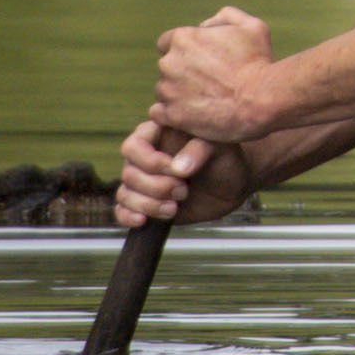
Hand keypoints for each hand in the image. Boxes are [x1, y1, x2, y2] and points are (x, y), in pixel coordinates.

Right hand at [114, 110, 255, 230]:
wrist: (232, 183)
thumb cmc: (225, 157)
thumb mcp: (219, 146)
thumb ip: (199, 149)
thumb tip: (178, 168)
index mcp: (156, 134)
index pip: (134, 147)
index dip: (151, 163)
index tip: (179, 172)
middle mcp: (144, 157)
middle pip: (128, 174)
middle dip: (156, 187)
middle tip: (183, 190)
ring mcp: (142, 181)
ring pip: (125, 194)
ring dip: (148, 204)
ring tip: (174, 208)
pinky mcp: (144, 203)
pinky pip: (122, 210)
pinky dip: (128, 216)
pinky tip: (144, 220)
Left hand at [154, 6, 277, 146]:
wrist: (262, 100)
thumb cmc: (258, 62)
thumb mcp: (252, 26)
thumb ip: (226, 17)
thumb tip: (207, 25)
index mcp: (182, 38)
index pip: (166, 42)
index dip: (184, 51)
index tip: (200, 61)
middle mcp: (169, 63)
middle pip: (167, 67)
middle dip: (182, 72)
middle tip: (209, 82)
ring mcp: (168, 90)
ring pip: (164, 90)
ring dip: (178, 94)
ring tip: (205, 100)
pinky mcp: (171, 115)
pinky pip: (159, 113)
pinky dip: (171, 114)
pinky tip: (192, 114)